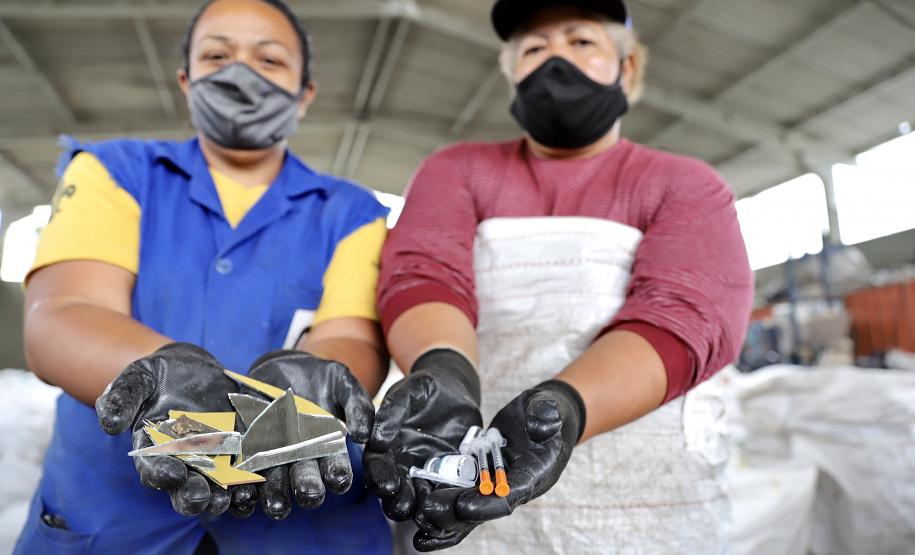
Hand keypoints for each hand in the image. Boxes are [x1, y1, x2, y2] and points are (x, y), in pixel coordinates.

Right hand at [95, 343, 256, 516]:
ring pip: (220, 486)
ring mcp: (214, 459)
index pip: (154, 469)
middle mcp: (184, 462)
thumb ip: (121, 398)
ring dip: (228, 495)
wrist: (190, 367)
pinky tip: (263, 478)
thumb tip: (109, 424)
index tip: (172, 473)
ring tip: (236, 496)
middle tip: (204, 498)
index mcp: (154, 451)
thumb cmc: (158, 375)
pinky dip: (255, 476)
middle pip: (187, 488)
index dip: (162, 474)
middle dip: (196, 496)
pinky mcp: (240, 449)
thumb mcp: (138, 379)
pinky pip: (248, 468)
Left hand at [242, 349, 375, 519]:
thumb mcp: (343, 383)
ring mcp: (273, 456)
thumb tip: (362, 435)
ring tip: (276, 505)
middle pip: (305, 479)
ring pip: (275, 481)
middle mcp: (301, 458)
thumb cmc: (320, 376)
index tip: (339, 479)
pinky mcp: (247, 450)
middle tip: (309, 495)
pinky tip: (243, 492)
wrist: (282, 365)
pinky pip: (244, 470)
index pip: (335, 466)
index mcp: (328, 448)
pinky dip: (243, 484)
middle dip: (308, 488)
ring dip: (276, 495)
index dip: (338, 474)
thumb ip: (358, 405)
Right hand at [363, 349, 482, 521]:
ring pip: (417, 495)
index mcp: (386, 443)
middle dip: (396, 500)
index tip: (387, 485)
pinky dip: (445, 502)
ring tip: (423, 515)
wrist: (457, 389)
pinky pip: (444, 492)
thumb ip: (392, 411)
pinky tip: (449, 510)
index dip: (379, 475)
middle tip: (403, 507)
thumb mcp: (409, 391)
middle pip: (393, 487)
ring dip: (418, 508)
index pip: (377, 463)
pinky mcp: (447, 475)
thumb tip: (376, 439)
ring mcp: (424, 470)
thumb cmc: (427, 386)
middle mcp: (402, 461)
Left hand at [412, 380, 585, 550]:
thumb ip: (545, 415)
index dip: (488, 502)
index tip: (463, 506)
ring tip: (418, 517)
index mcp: (536, 472)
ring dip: (446, 512)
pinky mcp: (485, 475)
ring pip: (471, 503)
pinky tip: (420, 511)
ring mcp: (499, 482)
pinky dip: (445, 501)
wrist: (547, 414)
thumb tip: (541, 426)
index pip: (513, 493)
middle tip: (428, 511)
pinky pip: (464, 492)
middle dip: (457, 512)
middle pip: (485, 506)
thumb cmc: (550, 410)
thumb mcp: (549, 406)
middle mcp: (517, 485)